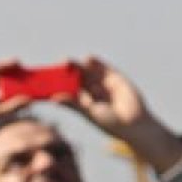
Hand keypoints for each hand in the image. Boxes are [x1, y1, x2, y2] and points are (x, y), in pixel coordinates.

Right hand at [0, 59, 31, 153]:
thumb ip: (11, 107)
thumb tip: (29, 101)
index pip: (8, 94)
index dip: (21, 90)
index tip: (37, 88)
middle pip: (5, 82)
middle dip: (18, 78)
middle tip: (35, 75)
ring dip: (11, 69)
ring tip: (25, 66)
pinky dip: (0, 65)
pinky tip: (13, 63)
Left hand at [64, 56, 181, 171]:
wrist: (134, 122)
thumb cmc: (109, 122)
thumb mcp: (88, 112)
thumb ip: (72, 104)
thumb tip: (54, 99)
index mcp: (80, 101)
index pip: (66, 89)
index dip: (58, 83)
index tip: (47, 77)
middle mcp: (90, 91)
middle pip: (75, 77)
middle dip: (67, 70)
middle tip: (60, 64)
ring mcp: (101, 83)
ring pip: (87, 71)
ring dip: (78, 65)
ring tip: (68, 60)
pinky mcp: (114, 77)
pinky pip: (102, 67)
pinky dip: (95, 62)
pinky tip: (88, 58)